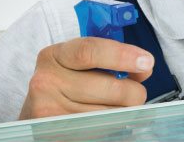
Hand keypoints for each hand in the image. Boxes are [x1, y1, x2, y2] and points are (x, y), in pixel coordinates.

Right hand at [19, 37, 153, 119]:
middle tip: (137, 93)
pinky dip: (112, 124)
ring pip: (110, 112)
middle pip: (111, 88)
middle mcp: (46, 81)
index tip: (146, 62)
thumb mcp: (80, 63)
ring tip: (117, 106)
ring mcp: (49, 110)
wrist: (37, 111)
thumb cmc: (67, 83)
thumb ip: (111, 59)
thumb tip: (144, 68)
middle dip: (134, 92)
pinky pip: (101, 129)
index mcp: (55, 55)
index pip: (90, 51)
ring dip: (125, 111)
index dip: (123, 56)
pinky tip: (107, 117)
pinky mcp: (55, 132)